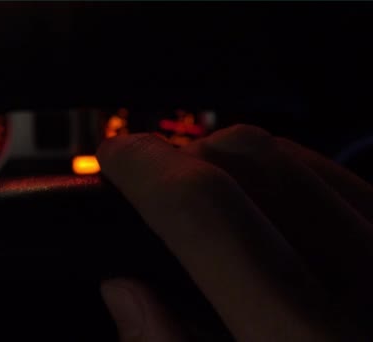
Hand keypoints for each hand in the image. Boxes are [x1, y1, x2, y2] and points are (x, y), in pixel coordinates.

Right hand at [97, 125, 372, 340]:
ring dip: (237, 163)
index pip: (211, 219)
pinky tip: (268, 205)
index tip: (118, 156)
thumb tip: (125, 292)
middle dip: (187, 157)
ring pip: (302, 159)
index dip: (147, 171)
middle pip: (257, 164)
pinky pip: (345, 180)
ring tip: (209, 197)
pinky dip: (292, 175)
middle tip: (156, 181)